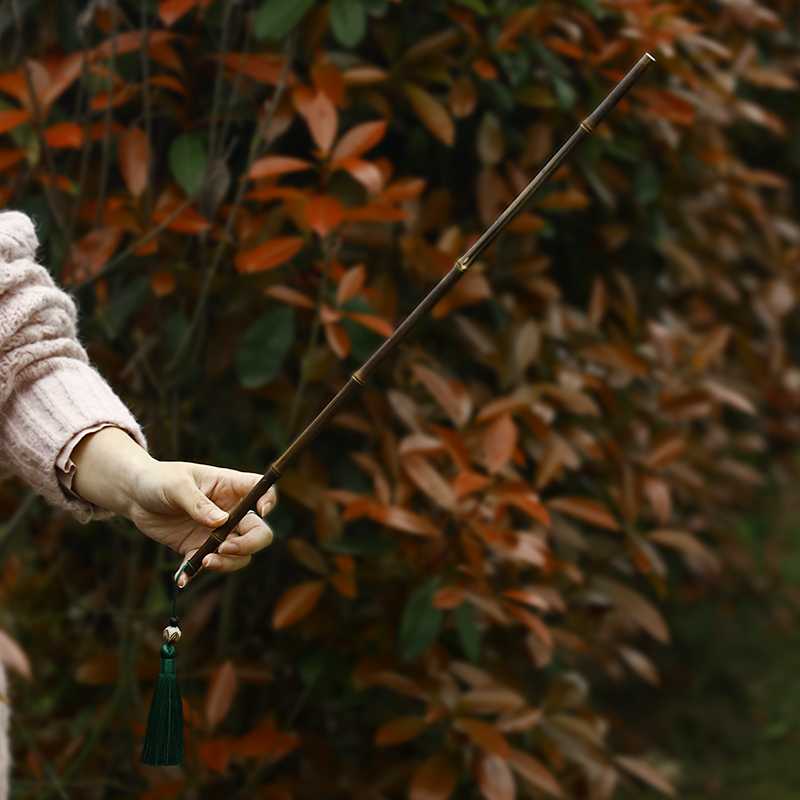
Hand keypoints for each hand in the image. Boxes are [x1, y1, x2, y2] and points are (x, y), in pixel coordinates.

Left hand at [71, 428, 274, 583]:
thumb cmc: (158, 479)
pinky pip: (207, 565)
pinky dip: (196, 573)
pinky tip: (181, 577)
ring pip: (240, 555)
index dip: (269, 500)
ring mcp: (216, 532)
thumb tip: (221, 523)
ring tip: (204, 562)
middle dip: (249, 544)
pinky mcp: (198, 547)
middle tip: (226, 548)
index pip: (261, 490)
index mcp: (230, 487)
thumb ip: (198, 503)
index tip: (261, 511)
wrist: (135, 495)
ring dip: (228, 563)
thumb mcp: (176, 485)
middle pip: (258, 531)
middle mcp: (230, 511)